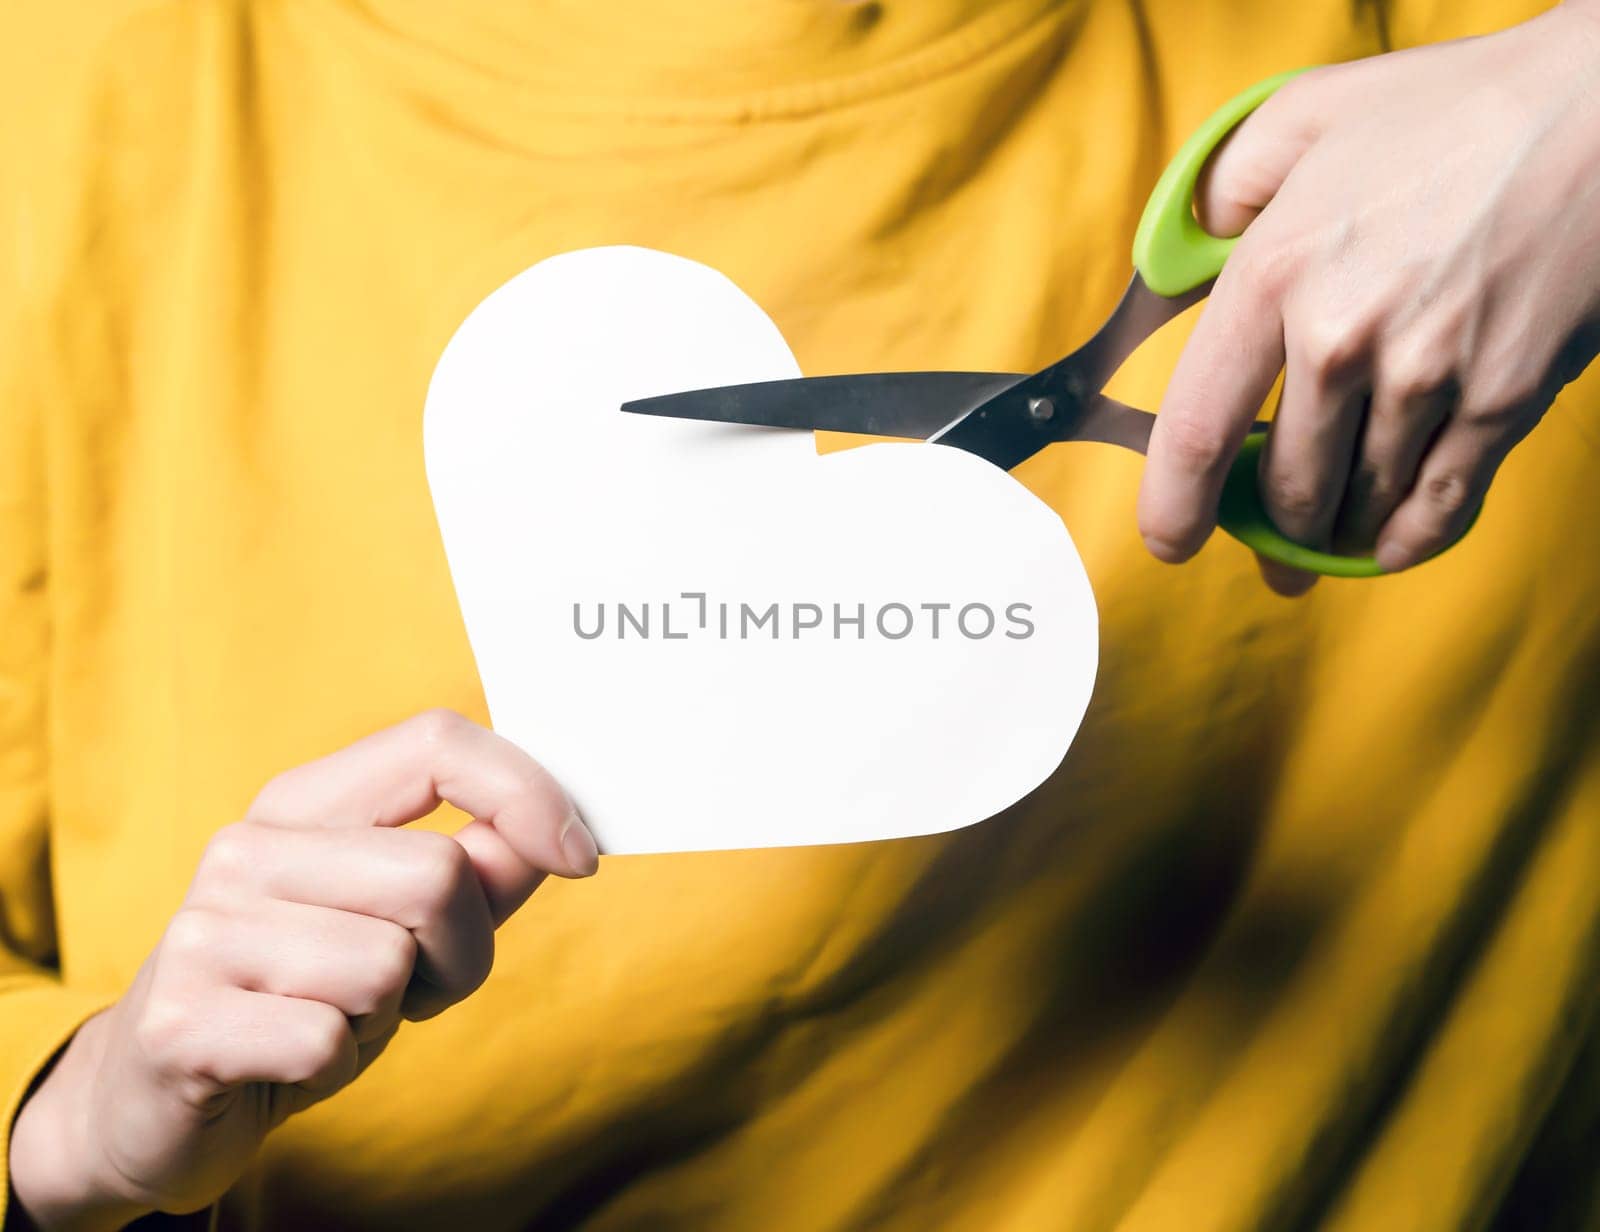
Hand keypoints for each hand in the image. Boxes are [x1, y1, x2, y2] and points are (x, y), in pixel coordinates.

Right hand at [8, 710, 597, 1229]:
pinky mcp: (179, 1020)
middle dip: (463, 954)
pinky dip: (335, 1064)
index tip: (580, 857)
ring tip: (334, 1019)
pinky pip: (330, 1039)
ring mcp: (203, 929)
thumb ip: (480, 874)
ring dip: (389, 1016)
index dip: (525, 792)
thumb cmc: (300, 997)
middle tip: (412, 991)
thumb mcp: (401, 928)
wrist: (153, 1098)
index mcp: (304, 805)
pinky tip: (290, 1061)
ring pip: (390, 964)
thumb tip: (559, 831)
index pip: (435, 741)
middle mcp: (246, 848)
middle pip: (438, 875)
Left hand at [1138, 3, 1599, 594]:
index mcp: (1274, 273)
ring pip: (1362, 500)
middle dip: (1272, 529)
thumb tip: (1183, 258)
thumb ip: (1222, 189)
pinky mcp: (1505, 397)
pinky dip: (1409, 539)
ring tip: (1327, 538)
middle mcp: (1341, 338)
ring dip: (1338, 532)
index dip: (1175, 506)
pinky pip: (1443, 502)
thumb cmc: (1454, 108)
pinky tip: (1386, 548)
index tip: (1170, 540)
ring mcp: (1428, 376)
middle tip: (1270, 541)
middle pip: (1288, 485)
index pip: (1198, 430)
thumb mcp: (1304, 117)